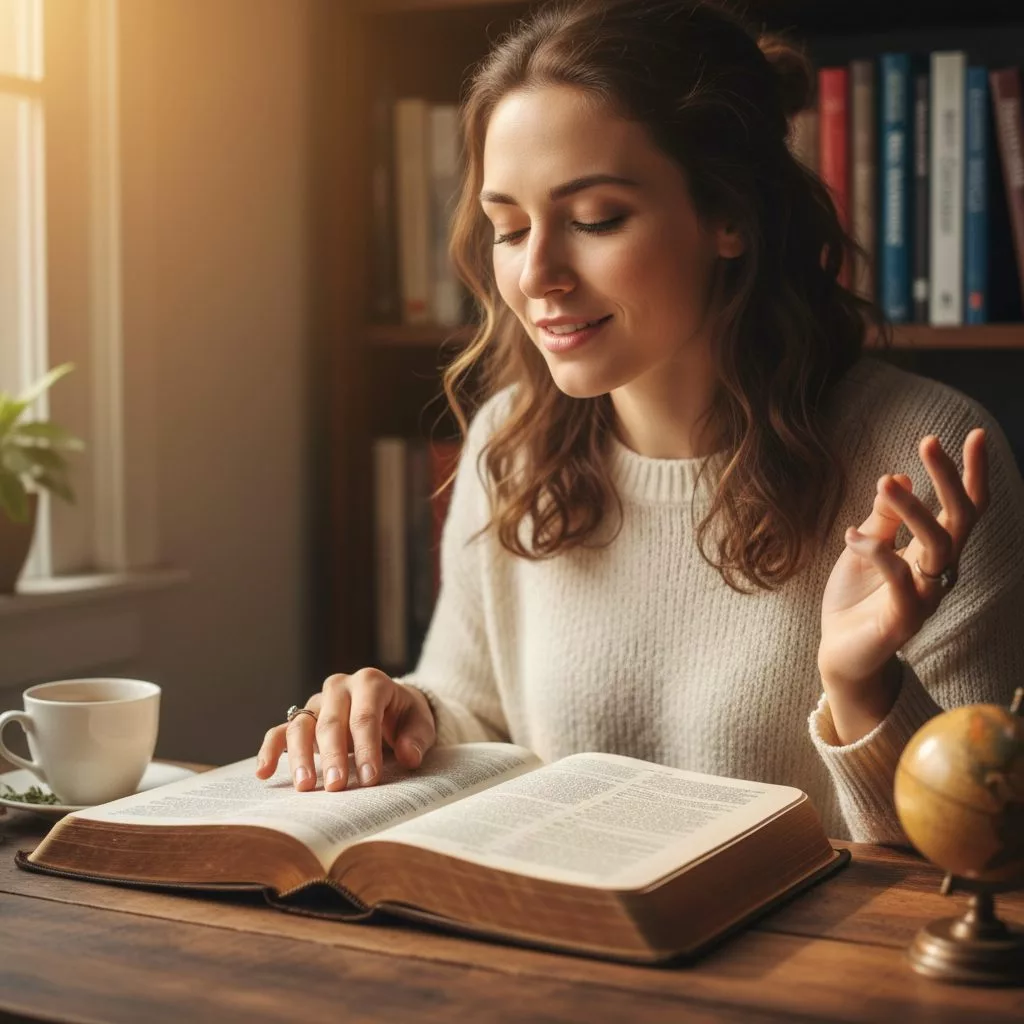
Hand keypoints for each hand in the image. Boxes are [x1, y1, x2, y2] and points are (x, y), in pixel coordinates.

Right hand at [254, 669, 436, 791]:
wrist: (392, 706)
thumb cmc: (405, 717)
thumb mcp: (421, 723)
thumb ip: (417, 738)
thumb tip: (408, 756)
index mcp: (371, 682)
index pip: (365, 717)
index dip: (367, 749)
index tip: (369, 779)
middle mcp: (340, 687)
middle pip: (332, 722)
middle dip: (334, 756)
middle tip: (337, 787)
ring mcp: (318, 703)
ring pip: (301, 726)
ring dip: (300, 757)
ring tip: (305, 786)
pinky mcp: (303, 719)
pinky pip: (280, 731)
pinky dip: (270, 750)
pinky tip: (264, 772)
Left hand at [818, 429, 989, 701]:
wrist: (840, 650)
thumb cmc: (857, 596)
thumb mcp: (865, 546)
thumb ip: (883, 518)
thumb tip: (897, 475)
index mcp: (931, 551)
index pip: (963, 508)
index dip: (971, 473)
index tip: (972, 434)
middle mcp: (937, 571)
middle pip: (960, 521)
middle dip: (948, 479)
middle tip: (928, 443)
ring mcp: (925, 597)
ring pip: (938, 547)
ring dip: (914, 510)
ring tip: (883, 482)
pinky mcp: (903, 621)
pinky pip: (902, 582)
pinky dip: (876, 553)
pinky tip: (851, 536)